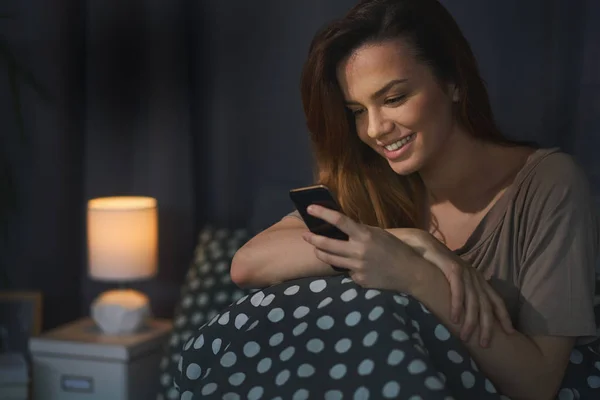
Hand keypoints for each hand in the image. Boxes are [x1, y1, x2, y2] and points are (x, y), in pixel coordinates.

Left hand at [300, 205, 422, 292]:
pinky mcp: (359, 280)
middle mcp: (358, 251)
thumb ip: (360, 233)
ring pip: (331, 260)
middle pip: (327, 244)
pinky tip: (349, 265)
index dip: (322, 213)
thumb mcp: (379, 234)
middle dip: (313, 239)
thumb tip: (343, 229)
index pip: (339, 221)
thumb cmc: (396, 250)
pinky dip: (345, 267)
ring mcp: (357, 267)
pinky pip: (346, 272)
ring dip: (321, 253)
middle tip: (305, 235)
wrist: (410, 273)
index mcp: (365, 235)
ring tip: (316, 249)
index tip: (310, 208)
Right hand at [388, 228, 515, 346]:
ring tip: (467, 337)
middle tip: (485, 344)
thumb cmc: (438, 267)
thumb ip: (464, 294)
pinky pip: (458, 290)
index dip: (504, 316)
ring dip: (471, 321)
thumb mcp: (456, 281)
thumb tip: (468, 314)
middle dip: (487, 326)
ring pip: (473, 301)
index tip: (510, 333)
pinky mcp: (453, 269)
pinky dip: (458, 305)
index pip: (496, 300)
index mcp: (479, 280)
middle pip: (486, 305)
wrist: (425, 247)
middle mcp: (475, 276)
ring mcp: (465, 272)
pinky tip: (454, 319)